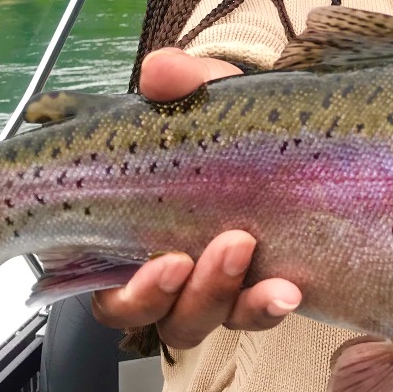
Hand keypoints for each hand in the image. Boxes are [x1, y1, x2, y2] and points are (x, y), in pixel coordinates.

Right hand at [90, 48, 302, 347]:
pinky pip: (248, 316)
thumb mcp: (206, 99)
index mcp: (127, 229)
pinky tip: (286, 291)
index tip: (169, 261)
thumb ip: (182, 83)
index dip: (132, 288)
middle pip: (144, 312)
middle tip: (207, 252)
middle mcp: (159, 270)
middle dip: (173, 293)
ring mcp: (203, 287)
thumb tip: (160, 70)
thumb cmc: (225, 124)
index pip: (105, 281)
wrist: (285, 133)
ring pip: (191, 321)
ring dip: (219, 296)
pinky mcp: (248, 292)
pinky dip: (264, 307)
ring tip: (246, 250)